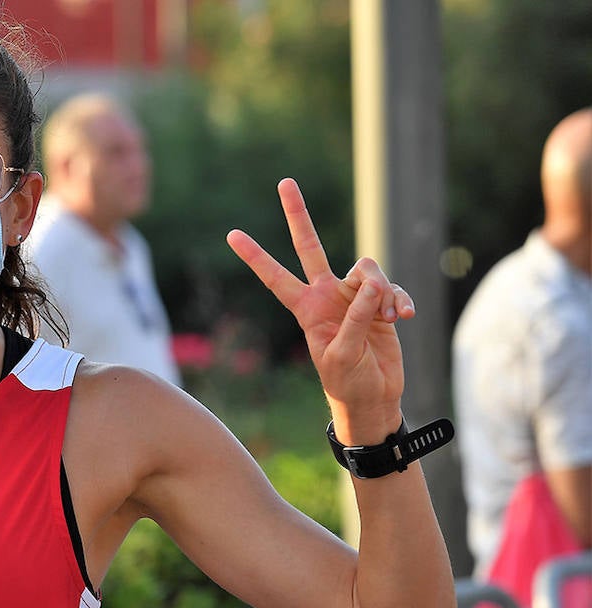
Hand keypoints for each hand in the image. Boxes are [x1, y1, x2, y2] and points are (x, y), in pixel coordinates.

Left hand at [226, 178, 412, 441]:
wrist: (374, 396)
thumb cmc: (349, 382)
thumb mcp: (345, 355)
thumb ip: (357, 318)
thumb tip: (371, 284)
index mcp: (307, 309)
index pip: (275, 277)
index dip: (255, 257)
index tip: (232, 234)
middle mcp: (327, 295)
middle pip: (310, 246)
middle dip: (297, 215)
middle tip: (284, 182)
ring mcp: (354, 296)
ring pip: (368, 269)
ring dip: (382, 292)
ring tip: (389, 319)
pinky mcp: (380, 302)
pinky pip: (392, 286)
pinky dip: (400, 298)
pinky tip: (405, 317)